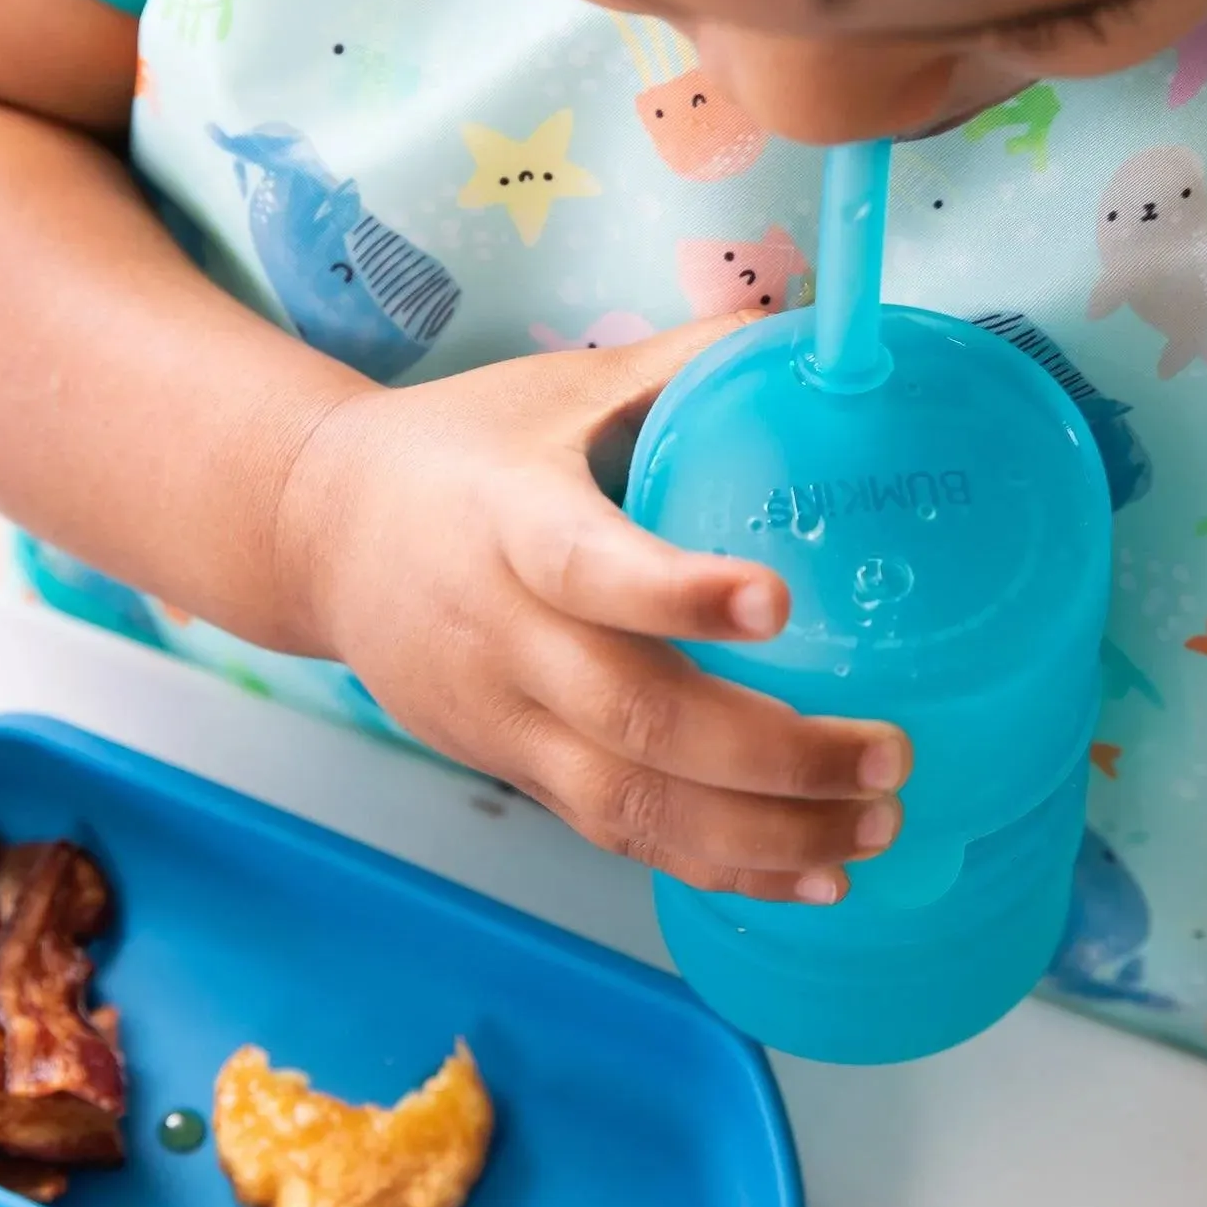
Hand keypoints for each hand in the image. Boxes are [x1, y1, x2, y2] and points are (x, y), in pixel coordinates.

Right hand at [282, 316, 909, 901]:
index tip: (780, 601)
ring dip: (762, 836)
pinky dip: (715, 867)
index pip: (590, 568)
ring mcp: (501, 720)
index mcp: (510, 524)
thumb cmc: (457, 450)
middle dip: (774, 756)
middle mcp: (501, 636)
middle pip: (635, 719)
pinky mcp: (510, 770)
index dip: (679, 593)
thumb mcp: (555, 389)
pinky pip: (615, 834)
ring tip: (874, 834)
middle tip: (889, 756)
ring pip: (631, 805)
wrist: (317, 537)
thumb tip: (817, 327)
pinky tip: (806, 879)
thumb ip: (681, 366)